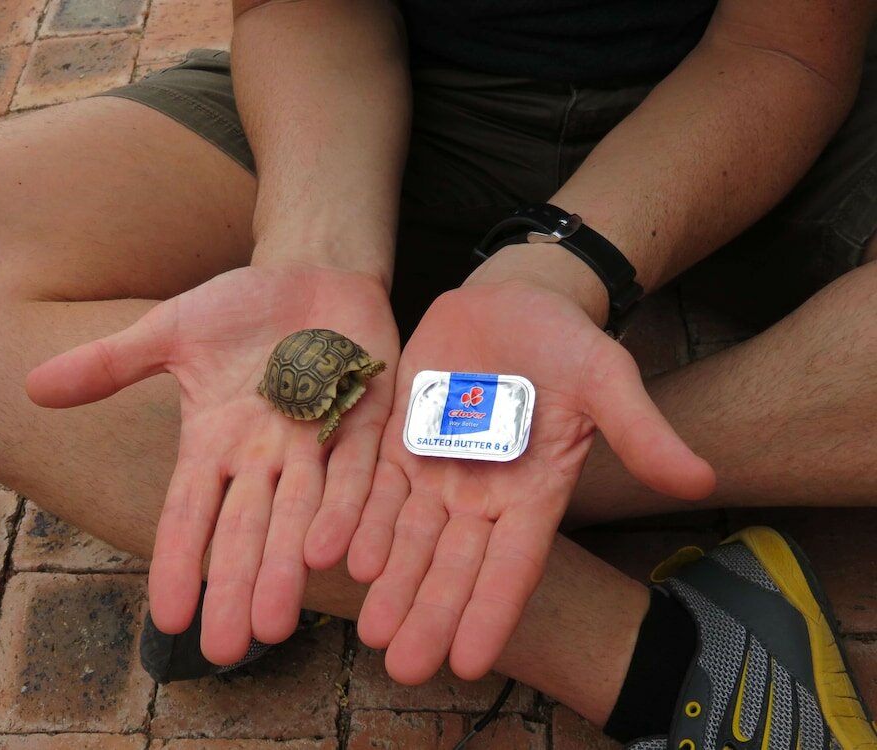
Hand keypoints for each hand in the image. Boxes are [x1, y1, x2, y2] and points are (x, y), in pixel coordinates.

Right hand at [26, 262, 397, 662]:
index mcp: (215, 441)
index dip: (178, 563)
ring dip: (286, 567)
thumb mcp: (171, 330)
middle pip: (246, 530)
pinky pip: (357, 470)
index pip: (189, 512)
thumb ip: (112, 363)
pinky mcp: (365, 420)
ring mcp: (316, 441)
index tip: (167, 620)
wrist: (313, 272)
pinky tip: (334, 554)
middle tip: (225, 649)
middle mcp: (264, 455)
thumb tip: (32, 388)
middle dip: (235, 587)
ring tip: (274, 624)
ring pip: (301, 514)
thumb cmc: (242, 307)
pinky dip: (347, 509)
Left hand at [348, 280, 713, 683]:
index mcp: (533, 495)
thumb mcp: (608, 378)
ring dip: (390, 581)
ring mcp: (436, 470)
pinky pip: (374, 487)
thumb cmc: (568, 342)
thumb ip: (641, 430)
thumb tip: (701, 481)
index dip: (491, 612)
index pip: (513, 565)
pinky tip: (333, 551)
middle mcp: (481, 495)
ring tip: (369, 628)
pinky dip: (356, 519)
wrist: (513, 300)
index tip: (469, 663)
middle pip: (452, 565)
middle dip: (429, 613)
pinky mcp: (398, 440)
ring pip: (408, 537)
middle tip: (403, 667)